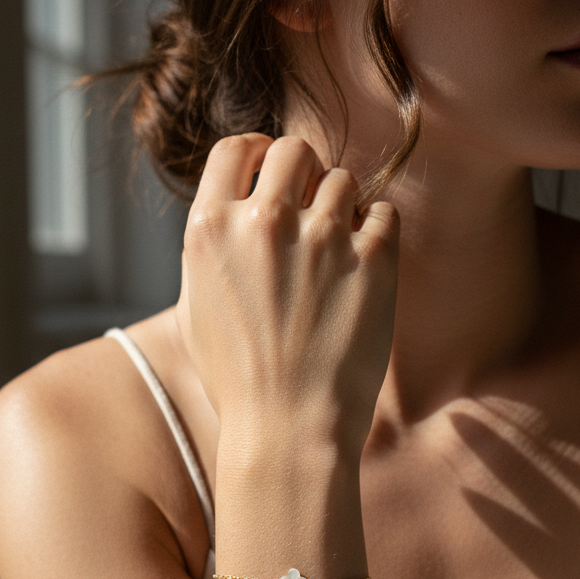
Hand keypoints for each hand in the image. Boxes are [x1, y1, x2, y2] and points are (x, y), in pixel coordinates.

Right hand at [176, 133, 398, 454]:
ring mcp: (320, 238)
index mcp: (209, 230)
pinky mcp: (372, 259)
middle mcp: (262, 222)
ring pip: (343, 180)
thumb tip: (234, 214)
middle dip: (304, 173)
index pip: (235, 148)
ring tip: (337, 257)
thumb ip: (212, 251)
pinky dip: (377, 235)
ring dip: (343, 208)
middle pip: (295, 149)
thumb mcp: (195, 310)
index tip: (269, 171)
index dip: (257, 153)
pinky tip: (364, 270)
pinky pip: (384, 214)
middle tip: (311, 211)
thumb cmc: (237, 382)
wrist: (286, 430)